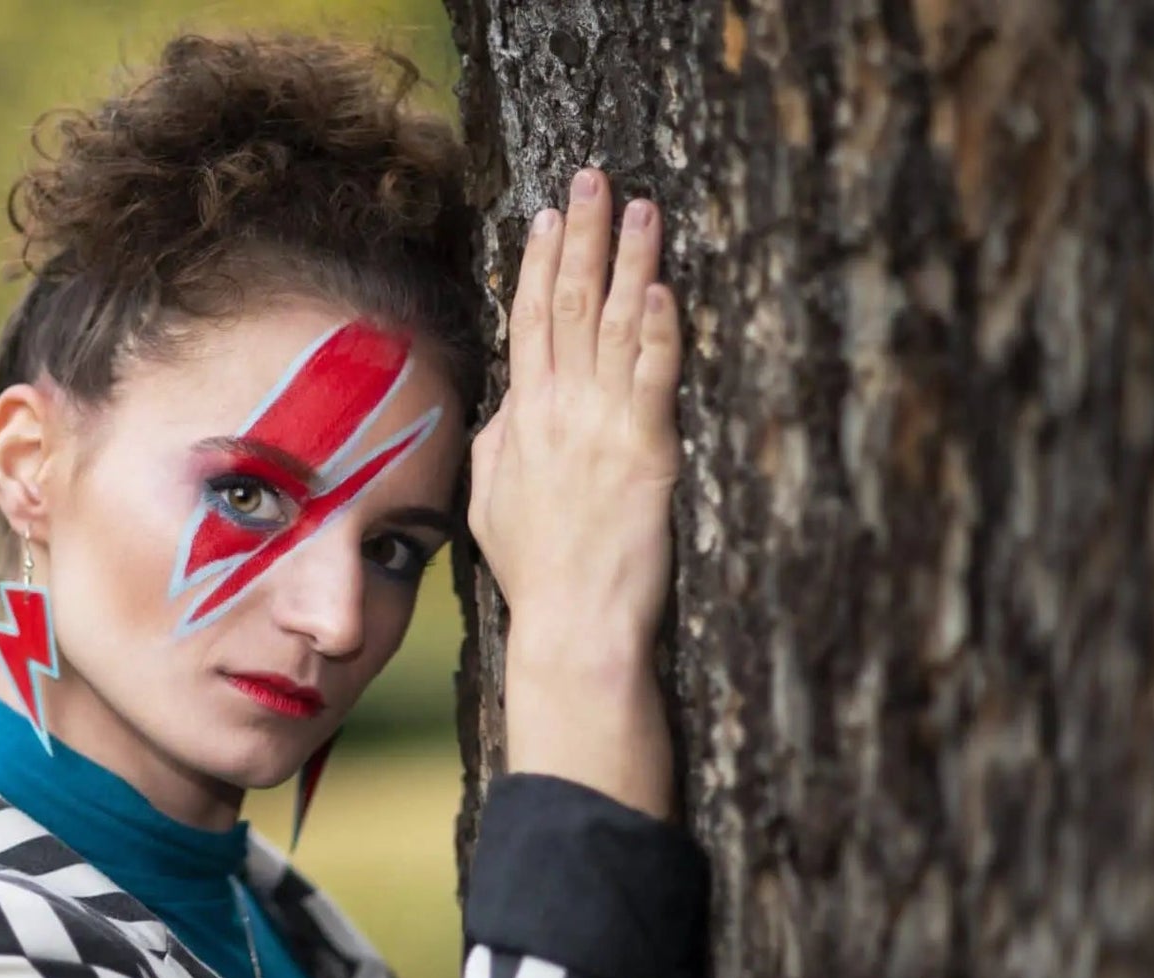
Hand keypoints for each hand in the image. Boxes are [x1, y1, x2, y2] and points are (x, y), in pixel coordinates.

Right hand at [467, 167, 681, 677]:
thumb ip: (498, 447)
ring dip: (626, 261)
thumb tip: (502, 411)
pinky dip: (656, 331)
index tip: (544, 215)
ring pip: (609, 327)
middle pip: (564, 305)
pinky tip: (663, 287)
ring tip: (640, 206)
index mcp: (521, 420)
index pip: (526, 323)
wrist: (569, 625)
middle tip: (592, 177)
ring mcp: (598, 428)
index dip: (537, 264)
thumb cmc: (536, 573)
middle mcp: (556, 412)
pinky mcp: (645, 452)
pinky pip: (650, 378)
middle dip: (579, 235)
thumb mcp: (491, 504)